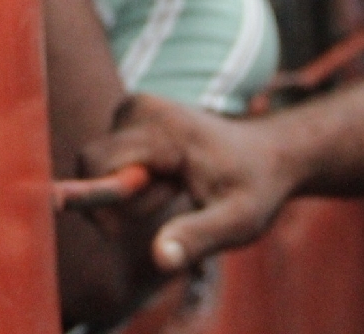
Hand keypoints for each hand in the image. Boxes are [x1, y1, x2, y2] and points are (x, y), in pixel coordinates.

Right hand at [79, 95, 299, 272]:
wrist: (270, 153)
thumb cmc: (255, 188)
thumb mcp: (237, 222)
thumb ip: (196, 237)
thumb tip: (159, 259)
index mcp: (163, 129)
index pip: (96, 164)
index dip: (105, 204)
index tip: (137, 226)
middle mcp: (141, 106)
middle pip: (93, 163)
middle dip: (118, 198)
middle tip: (169, 203)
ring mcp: (135, 105)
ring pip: (99, 162)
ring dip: (126, 190)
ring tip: (174, 189)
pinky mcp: (132, 111)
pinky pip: (107, 155)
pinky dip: (128, 176)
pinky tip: (167, 178)